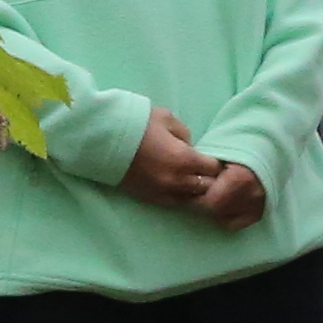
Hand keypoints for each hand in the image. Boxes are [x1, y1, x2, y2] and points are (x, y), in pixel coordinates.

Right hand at [121, 109, 263, 230]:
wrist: (103, 139)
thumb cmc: (137, 123)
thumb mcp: (168, 119)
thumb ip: (186, 135)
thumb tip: (192, 147)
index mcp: (185, 159)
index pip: (216, 169)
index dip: (219, 163)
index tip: (217, 158)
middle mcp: (178, 181)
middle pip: (209, 188)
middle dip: (213, 180)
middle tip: (210, 171)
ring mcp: (164, 192)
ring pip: (194, 199)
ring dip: (199, 191)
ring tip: (198, 180)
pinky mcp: (151, 198)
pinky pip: (176, 203)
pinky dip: (183, 197)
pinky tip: (183, 188)